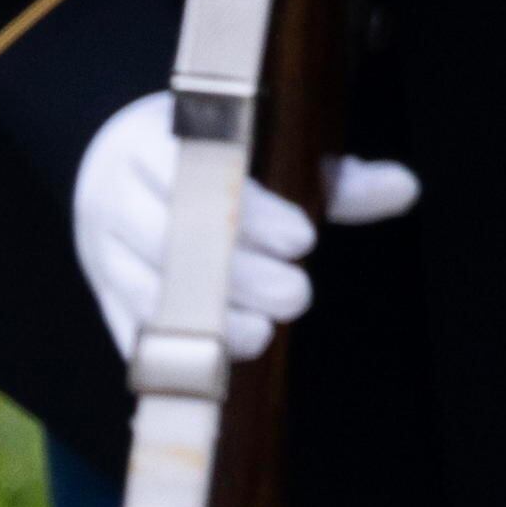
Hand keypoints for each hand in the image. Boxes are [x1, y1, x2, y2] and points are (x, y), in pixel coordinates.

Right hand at [71, 90, 418, 365]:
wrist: (110, 171)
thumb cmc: (211, 163)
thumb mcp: (266, 155)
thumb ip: (332, 178)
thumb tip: (404, 190)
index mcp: (161, 143)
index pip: (203, 177)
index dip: (252, 213)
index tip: (303, 240)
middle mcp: (120, 196)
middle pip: (171, 240)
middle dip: (235, 275)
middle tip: (297, 296)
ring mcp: (103, 249)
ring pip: (144, 289)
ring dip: (202, 320)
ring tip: (259, 336)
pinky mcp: (101, 293)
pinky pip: (124, 327)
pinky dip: (165, 349)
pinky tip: (211, 363)